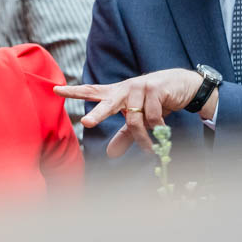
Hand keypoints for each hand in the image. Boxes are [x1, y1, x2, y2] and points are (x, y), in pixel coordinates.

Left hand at [55, 68, 209, 156]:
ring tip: (151, 150)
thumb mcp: (139, 119)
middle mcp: (125, 88)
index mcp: (117, 93)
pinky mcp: (155, 89)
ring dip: (143, 139)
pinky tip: (163, 129)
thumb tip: (110, 155)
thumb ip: (123, 136)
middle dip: (98, 115)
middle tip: (86, 124)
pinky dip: (157, 129)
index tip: (56, 90)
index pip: (92, 91)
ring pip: (135, 120)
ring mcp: (140, 87)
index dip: (74, 92)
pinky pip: (152, 118)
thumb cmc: (158, 102)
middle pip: (108, 104)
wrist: (186, 86)